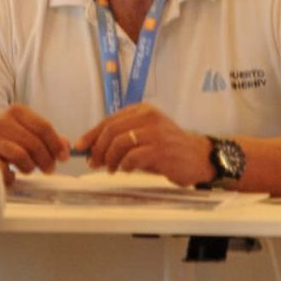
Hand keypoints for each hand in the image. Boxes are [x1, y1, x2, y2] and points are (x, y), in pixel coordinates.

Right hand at [0, 103, 69, 175]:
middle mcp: (3, 121)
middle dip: (46, 160)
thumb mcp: (27, 129)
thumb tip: (66, 147)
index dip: (56, 144)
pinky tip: (11, 173)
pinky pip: (5, 170)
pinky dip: (12, 176)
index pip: (44, 127)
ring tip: (28, 169)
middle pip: (35, 143)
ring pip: (21, 156)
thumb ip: (48, 137)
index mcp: (17, 111)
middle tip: (49, 169)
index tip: (64, 157)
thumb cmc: (6, 135)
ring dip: (29, 167)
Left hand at [76, 103, 213, 187]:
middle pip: (111, 130)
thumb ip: (124, 138)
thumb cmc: (170, 148)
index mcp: (143, 110)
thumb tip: (94, 150)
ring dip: (110, 159)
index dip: (92, 134)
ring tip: (111, 169)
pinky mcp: (160, 150)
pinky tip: (125, 170)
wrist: (199, 157)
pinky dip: (124, 165)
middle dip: (98, 149)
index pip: (109, 120)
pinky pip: (132, 157)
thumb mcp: (146, 136)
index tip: (81, 147)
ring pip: (119, 143)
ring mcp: (155, 132)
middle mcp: (148, 117)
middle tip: (94, 163)